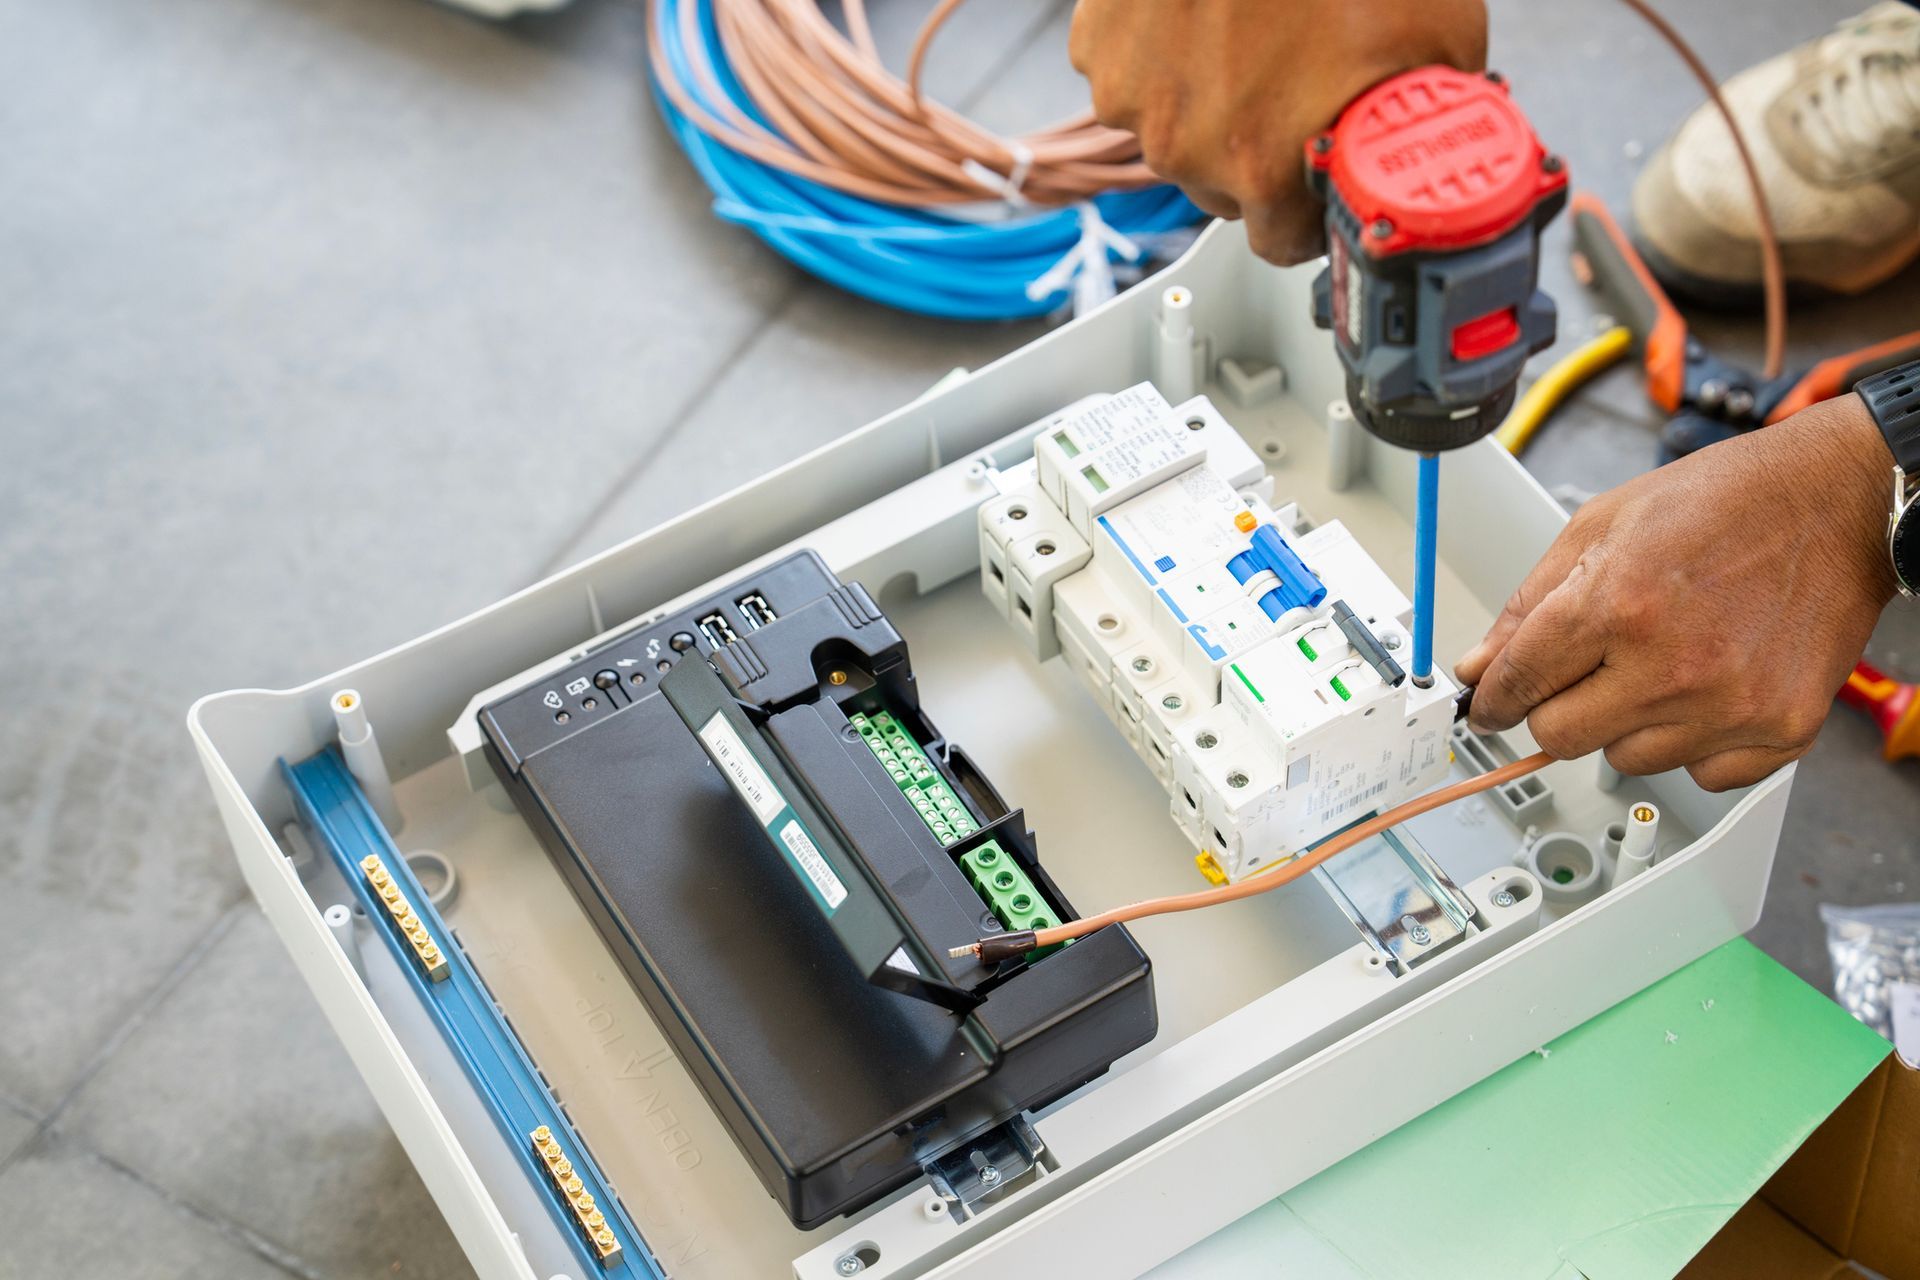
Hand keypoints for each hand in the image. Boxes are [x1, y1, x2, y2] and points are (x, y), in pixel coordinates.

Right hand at [1068, 0, 1487, 264]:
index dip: (1308, 210)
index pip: (1281, 242)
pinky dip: (1164, 54)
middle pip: (1226, 187)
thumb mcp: (1436, 34)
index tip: (1317, 180)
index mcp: (1265, 167)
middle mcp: (1189, 149)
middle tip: (1294, 79)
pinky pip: (1135, 76)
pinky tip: (1204, 16)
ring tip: (1249, 34)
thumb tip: (1436, 144)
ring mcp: (1135, 99)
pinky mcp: (1102, 50)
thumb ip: (1424, 114)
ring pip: (1177, 132)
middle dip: (1259, 147)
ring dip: (1208, 100)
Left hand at [1456, 395, 1898, 790]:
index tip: (1487, 707)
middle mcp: (1672, 665)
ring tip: (1661, 662)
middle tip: (1582, 672)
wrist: (1835, 503)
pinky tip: (1707, 687)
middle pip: (1560, 736)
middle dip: (1555, 707)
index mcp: (1618, 604)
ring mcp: (1730, 705)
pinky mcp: (1781, 730)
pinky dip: (1693, 741)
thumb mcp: (1599, 526)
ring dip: (1626, 722)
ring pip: (1626, 759)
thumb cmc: (1722, 503)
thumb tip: (1478, 667)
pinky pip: (1701, 774)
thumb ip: (1529, 604)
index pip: (1518, 684)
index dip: (1490, 699)